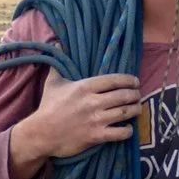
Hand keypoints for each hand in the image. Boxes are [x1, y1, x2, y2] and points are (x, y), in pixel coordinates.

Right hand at [9, 72, 140, 178]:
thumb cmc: (48, 106)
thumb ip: (59, 64)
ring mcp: (96, 119)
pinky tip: (128, 128)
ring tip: (137, 109)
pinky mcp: (96, 136)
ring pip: (125, 112)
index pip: (114, 80)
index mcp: (85, 87)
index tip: (135, 82)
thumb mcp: (53, 82)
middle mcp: (93, 101)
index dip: (129, 80)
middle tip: (137, 96)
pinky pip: (120, 133)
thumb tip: (57, 43)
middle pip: (123, 95)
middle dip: (135, 95)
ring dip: (135, 110)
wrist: (41, 133)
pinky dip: (128, 130)